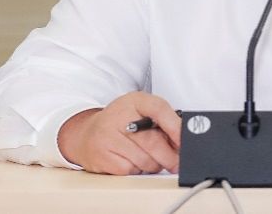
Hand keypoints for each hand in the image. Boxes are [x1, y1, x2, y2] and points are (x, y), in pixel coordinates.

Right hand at [57, 91, 181, 174]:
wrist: (86, 134)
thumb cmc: (120, 122)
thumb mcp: (140, 111)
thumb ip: (162, 120)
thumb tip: (183, 140)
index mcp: (133, 100)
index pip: (158, 109)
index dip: (174, 126)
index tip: (185, 141)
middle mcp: (118, 116)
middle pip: (153, 141)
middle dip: (170, 156)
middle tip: (177, 163)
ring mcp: (108, 137)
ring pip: (144, 160)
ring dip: (154, 165)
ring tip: (150, 158)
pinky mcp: (102, 157)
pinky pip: (131, 170)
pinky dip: (137, 170)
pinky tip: (133, 162)